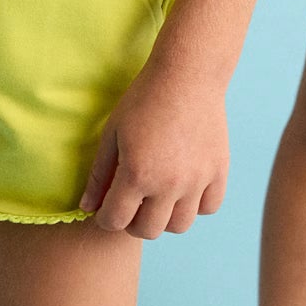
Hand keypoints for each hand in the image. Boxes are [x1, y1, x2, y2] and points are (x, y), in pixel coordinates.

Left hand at [79, 55, 227, 237]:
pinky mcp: (218, 171)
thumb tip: (87, 208)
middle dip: (132, 222)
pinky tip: (184, 188)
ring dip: (164, 217)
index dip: (105, 219)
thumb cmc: (144, 99)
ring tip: (158, 197)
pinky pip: (209, 207)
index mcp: (137, 174)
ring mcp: (197, 180)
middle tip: (131, 203)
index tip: (106, 209)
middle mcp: (169, 184)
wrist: (187, 74)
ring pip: (180, 226)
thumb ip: (99, 174)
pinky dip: (195, 205)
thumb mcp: (112, 134)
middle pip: (148, 230)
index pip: (115, 222)